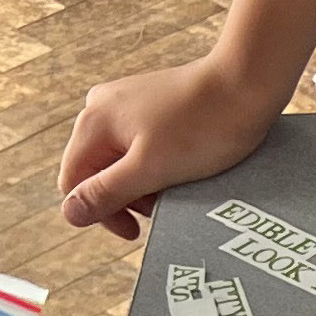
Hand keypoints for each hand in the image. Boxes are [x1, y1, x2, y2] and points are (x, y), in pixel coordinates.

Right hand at [61, 54, 289, 238]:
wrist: (245, 84)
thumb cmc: (202, 126)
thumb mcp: (150, 169)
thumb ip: (107, 193)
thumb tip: (70, 213)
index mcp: (93, 122)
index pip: (74, 183)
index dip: (100, 213)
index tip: (135, 231)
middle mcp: (101, 107)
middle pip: (96, 171)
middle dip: (125, 197)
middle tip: (161, 207)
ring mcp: (126, 103)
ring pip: (121, 160)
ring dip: (143, 184)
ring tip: (175, 186)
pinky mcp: (152, 105)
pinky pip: (141, 145)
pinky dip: (157, 164)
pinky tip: (182, 167)